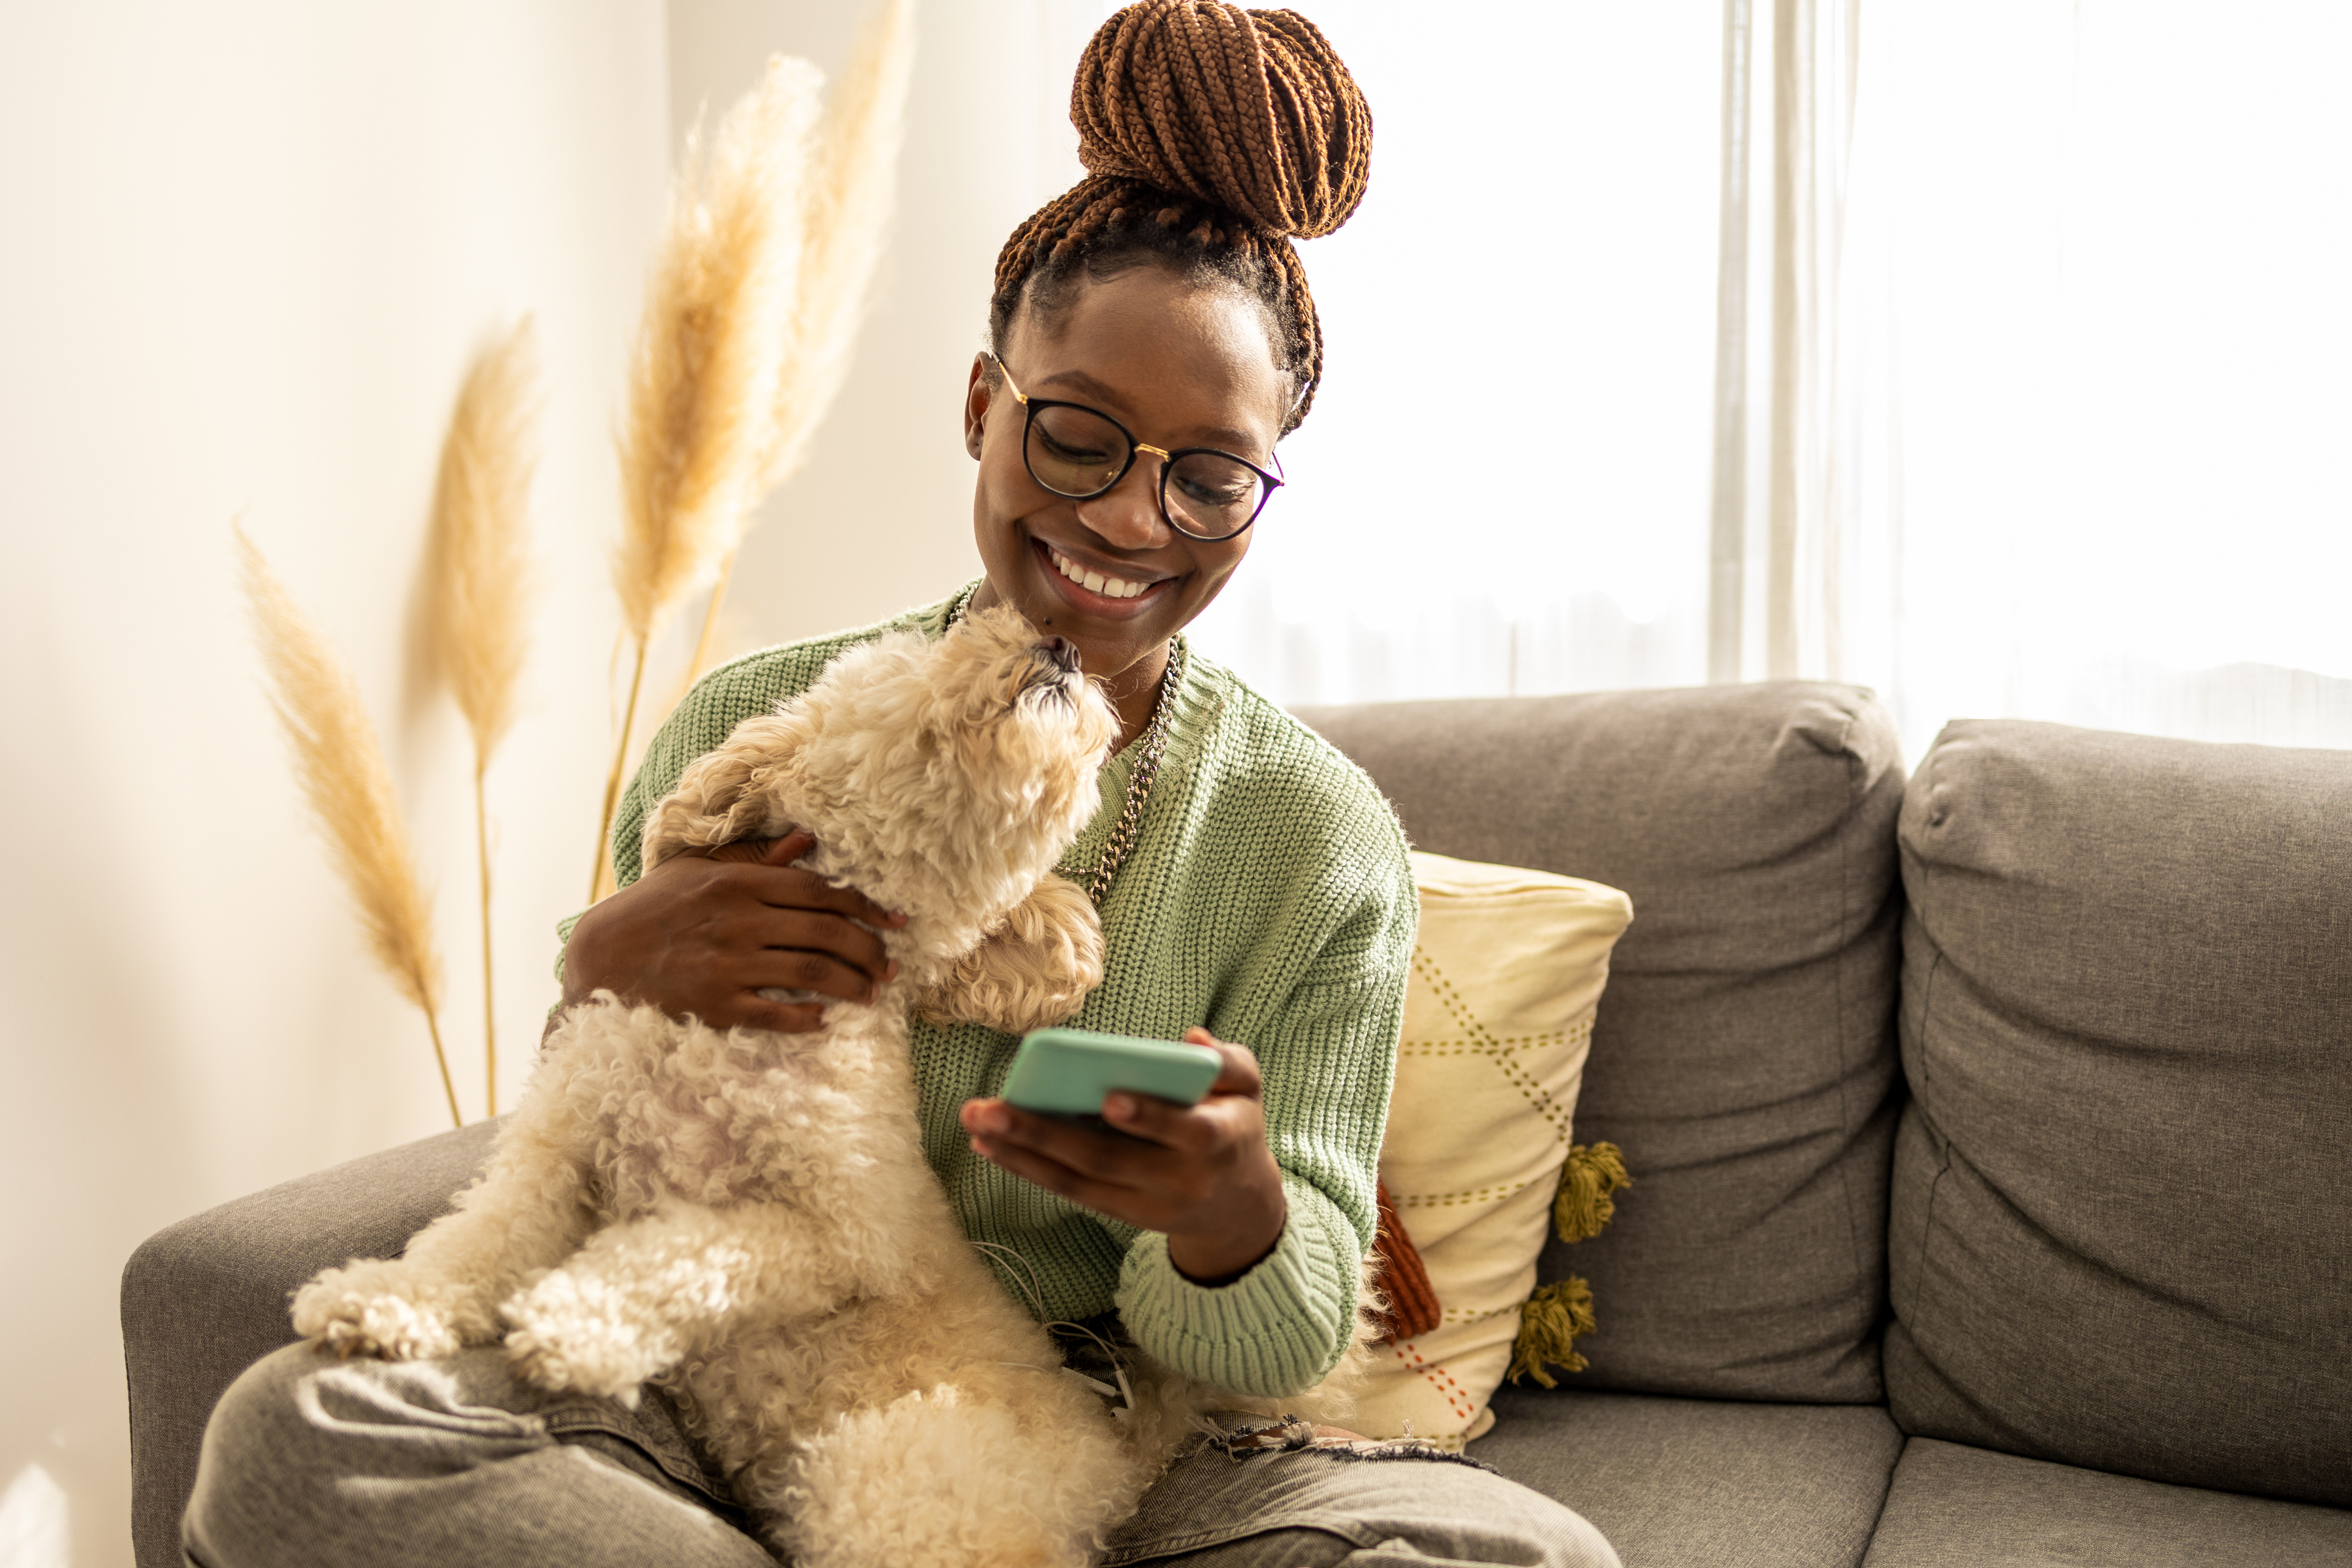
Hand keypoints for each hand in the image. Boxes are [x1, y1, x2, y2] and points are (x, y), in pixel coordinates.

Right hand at [559, 831, 904, 1032]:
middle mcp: (738, 922)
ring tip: (873, 992)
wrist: (601, 956)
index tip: (896, 921)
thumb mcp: (700, 871)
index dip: (865, 906)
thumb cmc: (655, 908)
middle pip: (826, 934)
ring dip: (852, 985)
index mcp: (738, 884)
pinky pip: (775, 1015)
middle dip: (870, 950)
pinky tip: (825, 1019)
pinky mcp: (715, 1005)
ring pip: (811, 974)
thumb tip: (808, 840)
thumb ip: (756, 858)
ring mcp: (727, 965)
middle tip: (893, 965)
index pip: (819, 892)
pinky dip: (807, 1018)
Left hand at [958, 1028, 1287, 1285]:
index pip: (1186, 1130)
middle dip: (1046, 1133)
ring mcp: (1148, 1203)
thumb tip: (1193, 1040)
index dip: (1149, 1116)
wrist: (1237, 1208)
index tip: (1109, 1098)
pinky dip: (1030, 1170)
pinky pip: (1073, 1192)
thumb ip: (1230, 1061)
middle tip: (992, 1110)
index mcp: (1218, 1139)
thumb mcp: (1249, 1089)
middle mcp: (1180, 1179)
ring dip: (1023, 1154)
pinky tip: (992, 1147)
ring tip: (977, 1127)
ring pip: (1080, 1180)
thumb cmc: (1234, 1125)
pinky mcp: (1122, 1214)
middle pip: (1109, 1158)